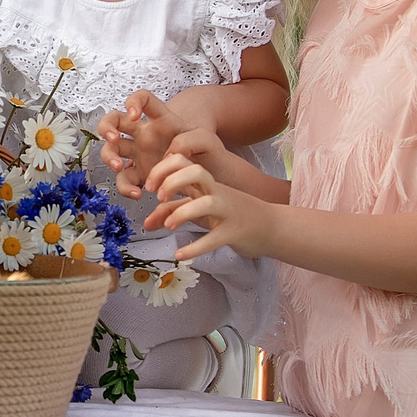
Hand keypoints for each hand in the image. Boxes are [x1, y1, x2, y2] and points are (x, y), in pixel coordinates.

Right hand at [96, 90, 209, 196]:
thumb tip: (171, 154)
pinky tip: (138, 193)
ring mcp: (138, 153)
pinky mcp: (138, 173)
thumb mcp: (204, 139)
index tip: (134, 115)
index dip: (133, 101)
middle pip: (114, 120)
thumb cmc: (203, 150)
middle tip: (113, 138)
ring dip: (108, 156)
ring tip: (118, 166)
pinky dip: (126, 188)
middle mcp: (144, 133)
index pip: (142, 99)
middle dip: (107, 126)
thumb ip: (191, 140)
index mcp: (160, 119)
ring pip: (110, 149)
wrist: (206, 170)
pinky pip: (123, 180)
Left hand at [140, 160, 270, 260]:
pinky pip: (214, 239)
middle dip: (172, 181)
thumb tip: (146, 224)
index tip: (148, 187)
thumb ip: (172, 212)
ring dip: (183, 213)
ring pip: (206, 203)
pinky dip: (196, 248)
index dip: (161, 169)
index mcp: (205, 183)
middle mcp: (216, 192)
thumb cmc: (230, 215)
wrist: (271, 226)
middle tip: (158, 197)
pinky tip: (180, 255)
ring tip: (169, 226)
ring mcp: (227, 211)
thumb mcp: (200, 209)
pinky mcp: (234, 232)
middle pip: (196, 172)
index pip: (182, 161)